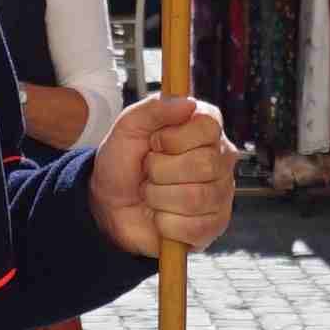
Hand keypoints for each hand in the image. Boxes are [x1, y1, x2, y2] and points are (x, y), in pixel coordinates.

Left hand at [90, 94, 234, 257]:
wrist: (108, 204)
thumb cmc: (123, 163)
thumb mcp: (128, 128)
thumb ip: (153, 108)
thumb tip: (187, 103)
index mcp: (204, 130)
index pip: (208, 127)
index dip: (173, 138)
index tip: (154, 143)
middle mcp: (220, 160)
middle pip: (204, 165)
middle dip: (160, 170)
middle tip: (148, 171)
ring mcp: (221, 194)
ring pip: (196, 197)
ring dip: (158, 197)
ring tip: (151, 193)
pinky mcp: (214, 225)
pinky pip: (194, 227)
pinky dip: (165, 223)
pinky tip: (160, 216)